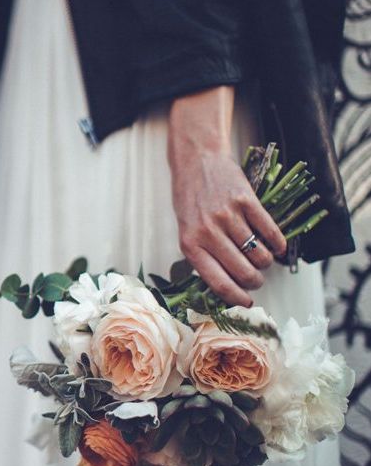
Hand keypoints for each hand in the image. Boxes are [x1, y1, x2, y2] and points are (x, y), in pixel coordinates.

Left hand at [167, 86, 286, 306]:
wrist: (197, 162)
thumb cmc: (190, 201)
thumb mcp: (187, 231)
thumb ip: (202, 256)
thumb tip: (226, 286)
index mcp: (190, 245)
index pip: (218, 282)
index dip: (236, 298)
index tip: (247, 303)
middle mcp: (208, 232)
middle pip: (243, 272)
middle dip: (255, 282)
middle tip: (257, 280)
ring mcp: (228, 216)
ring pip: (259, 254)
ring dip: (265, 263)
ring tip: (262, 260)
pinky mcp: (246, 200)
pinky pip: (270, 231)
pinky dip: (278, 243)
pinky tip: (276, 246)